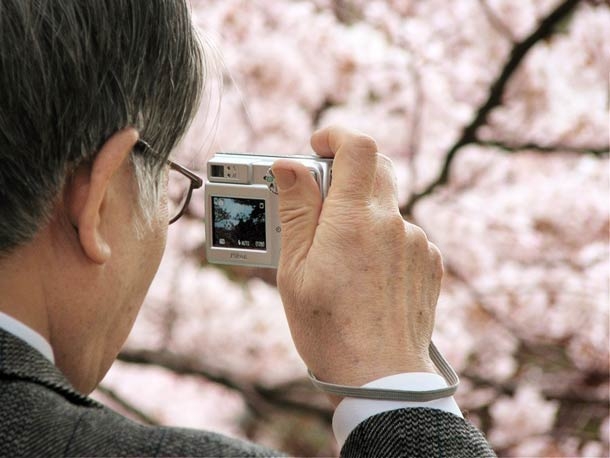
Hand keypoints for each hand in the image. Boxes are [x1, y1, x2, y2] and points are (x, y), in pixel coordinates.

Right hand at [272, 126, 441, 403]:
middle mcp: (392, 224)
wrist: (381, 378)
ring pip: (386, 207)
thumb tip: (290, 166)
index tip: (318, 146)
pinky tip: (366, 275)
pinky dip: (382, 240)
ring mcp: (416, 244)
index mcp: (353, 221)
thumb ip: (295, 210)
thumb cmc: (328, 329)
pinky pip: (403, 234)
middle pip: (375, 168)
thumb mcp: (294, 270)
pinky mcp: (429, 263)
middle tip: (318, 203)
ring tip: (339, 258)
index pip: (357, 147)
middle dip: (344, 174)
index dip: (336, 136)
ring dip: (361, 216)